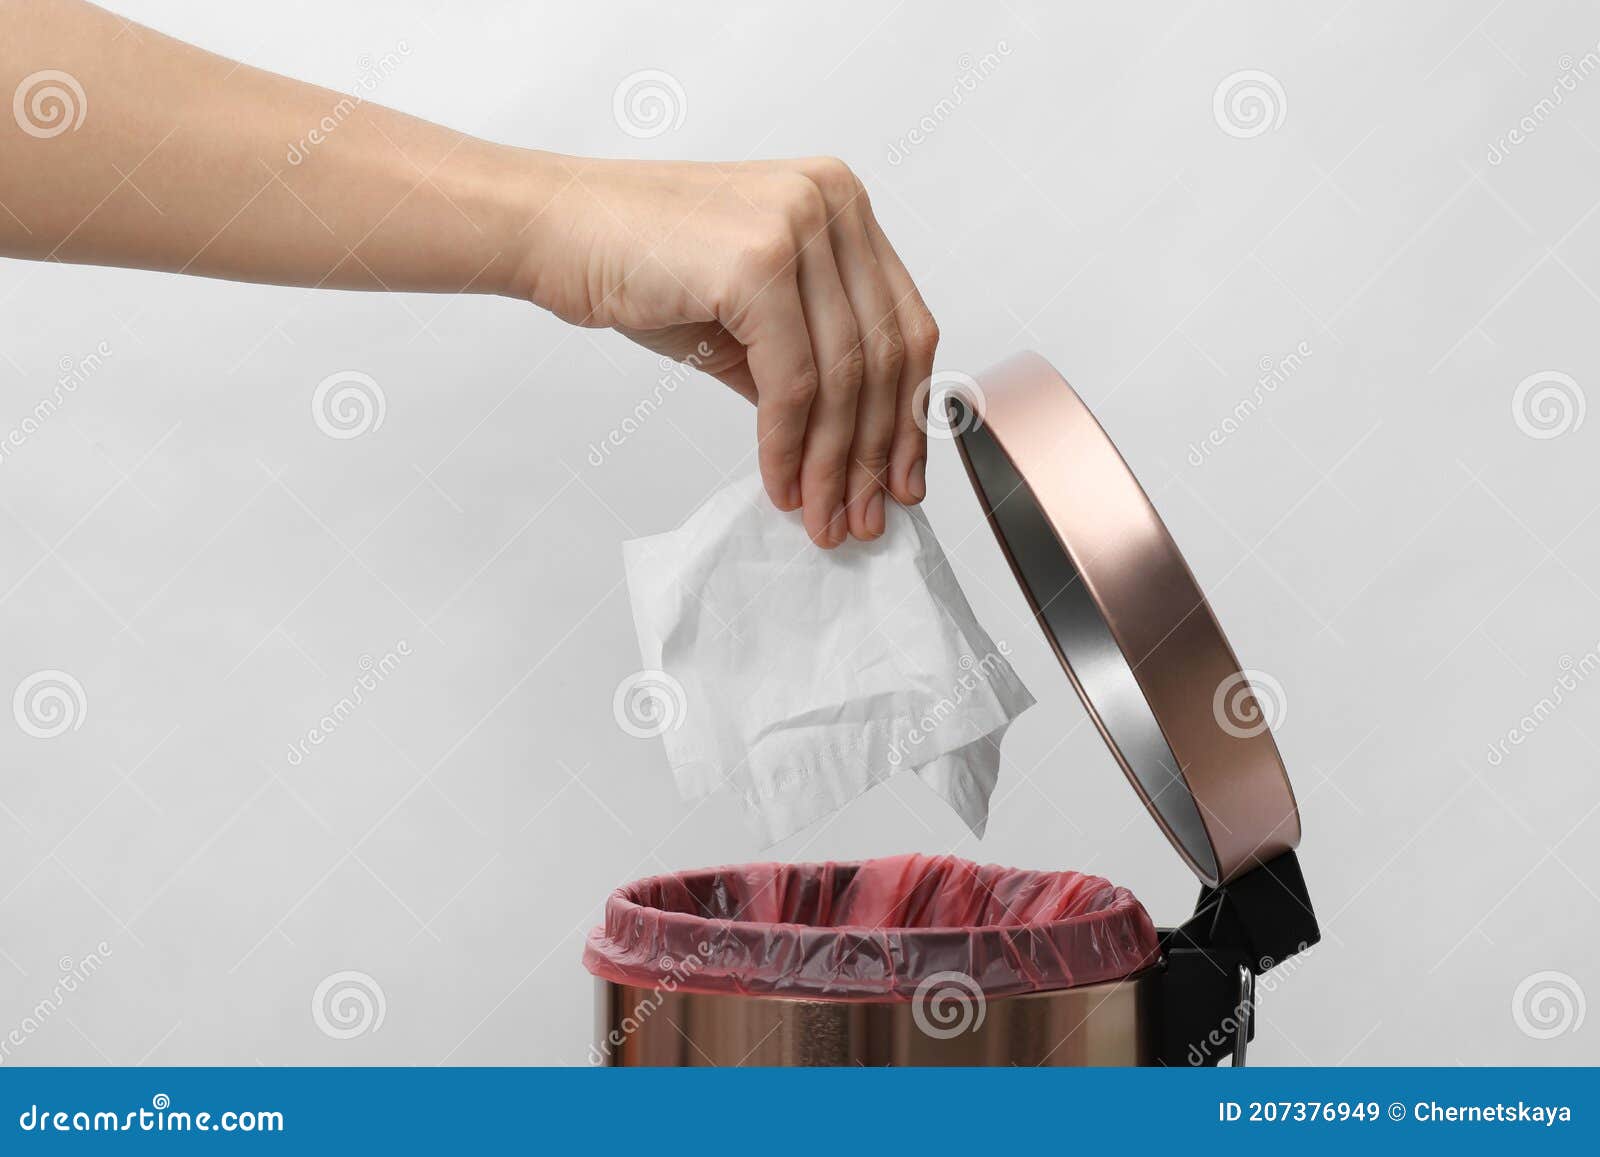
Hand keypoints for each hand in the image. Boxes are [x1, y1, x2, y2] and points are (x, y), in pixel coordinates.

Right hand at [513, 155, 937, 546]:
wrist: (552, 230)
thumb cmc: (638, 266)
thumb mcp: (747, 319)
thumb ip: (806, 366)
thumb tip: (851, 451)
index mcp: (841, 202)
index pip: (904, 324)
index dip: (908, 414)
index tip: (902, 477)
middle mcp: (833, 202)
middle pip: (885, 354)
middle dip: (876, 452)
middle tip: (864, 517)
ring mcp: (799, 225)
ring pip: (844, 376)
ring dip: (833, 464)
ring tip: (822, 518)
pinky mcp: (759, 262)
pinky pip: (794, 382)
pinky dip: (789, 446)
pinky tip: (781, 484)